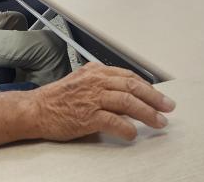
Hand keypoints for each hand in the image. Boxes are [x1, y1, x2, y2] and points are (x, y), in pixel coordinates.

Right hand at [29, 62, 174, 141]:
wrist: (35, 109)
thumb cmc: (57, 98)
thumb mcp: (82, 82)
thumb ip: (102, 85)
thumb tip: (126, 96)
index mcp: (96, 71)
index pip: (129, 76)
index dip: (147, 87)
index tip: (159, 96)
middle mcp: (96, 81)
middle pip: (133, 86)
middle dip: (154, 98)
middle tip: (168, 107)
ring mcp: (92, 97)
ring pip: (128, 101)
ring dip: (147, 113)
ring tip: (158, 122)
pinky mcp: (87, 116)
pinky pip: (114, 121)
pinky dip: (127, 127)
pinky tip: (133, 133)